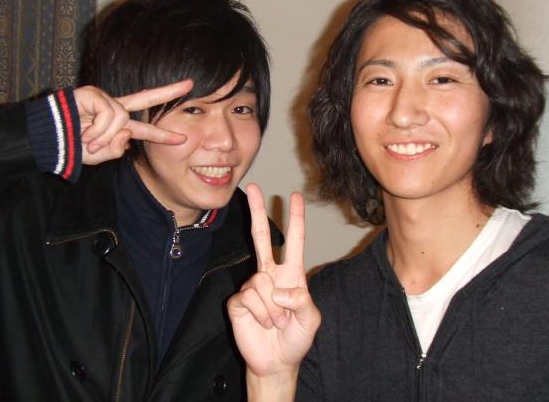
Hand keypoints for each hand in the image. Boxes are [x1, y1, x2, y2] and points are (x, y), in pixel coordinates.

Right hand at [74, 80, 192, 164]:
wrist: (48, 140)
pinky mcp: (92, 93)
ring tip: (89, 143)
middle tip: (190, 84)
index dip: (162, 134)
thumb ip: (117, 148)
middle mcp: (113, 108)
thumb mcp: (99, 154)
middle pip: (146, 98)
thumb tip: (127, 133)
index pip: (144, 127)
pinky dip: (98, 129)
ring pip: (121, 117)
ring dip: (105, 136)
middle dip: (169, 91)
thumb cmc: (71, 147)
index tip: (182, 136)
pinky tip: (85, 134)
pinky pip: (108, 114)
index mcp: (116, 124)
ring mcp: (103, 98)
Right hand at [227, 184, 320, 398]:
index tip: (294, 196)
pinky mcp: (238, 300)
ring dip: (273, 310)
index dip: (295, 219)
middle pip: (262, 237)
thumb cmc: (295, 339)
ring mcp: (252, 286)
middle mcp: (269, 274)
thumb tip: (277, 287)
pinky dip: (261, 315)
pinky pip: (249, 298)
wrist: (275, 361)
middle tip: (254, 187)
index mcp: (291, 274)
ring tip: (276, 323)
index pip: (294, 241)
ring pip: (261, 283)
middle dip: (257, 211)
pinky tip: (261, 324)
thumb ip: (301, 300)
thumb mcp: (311, 319)